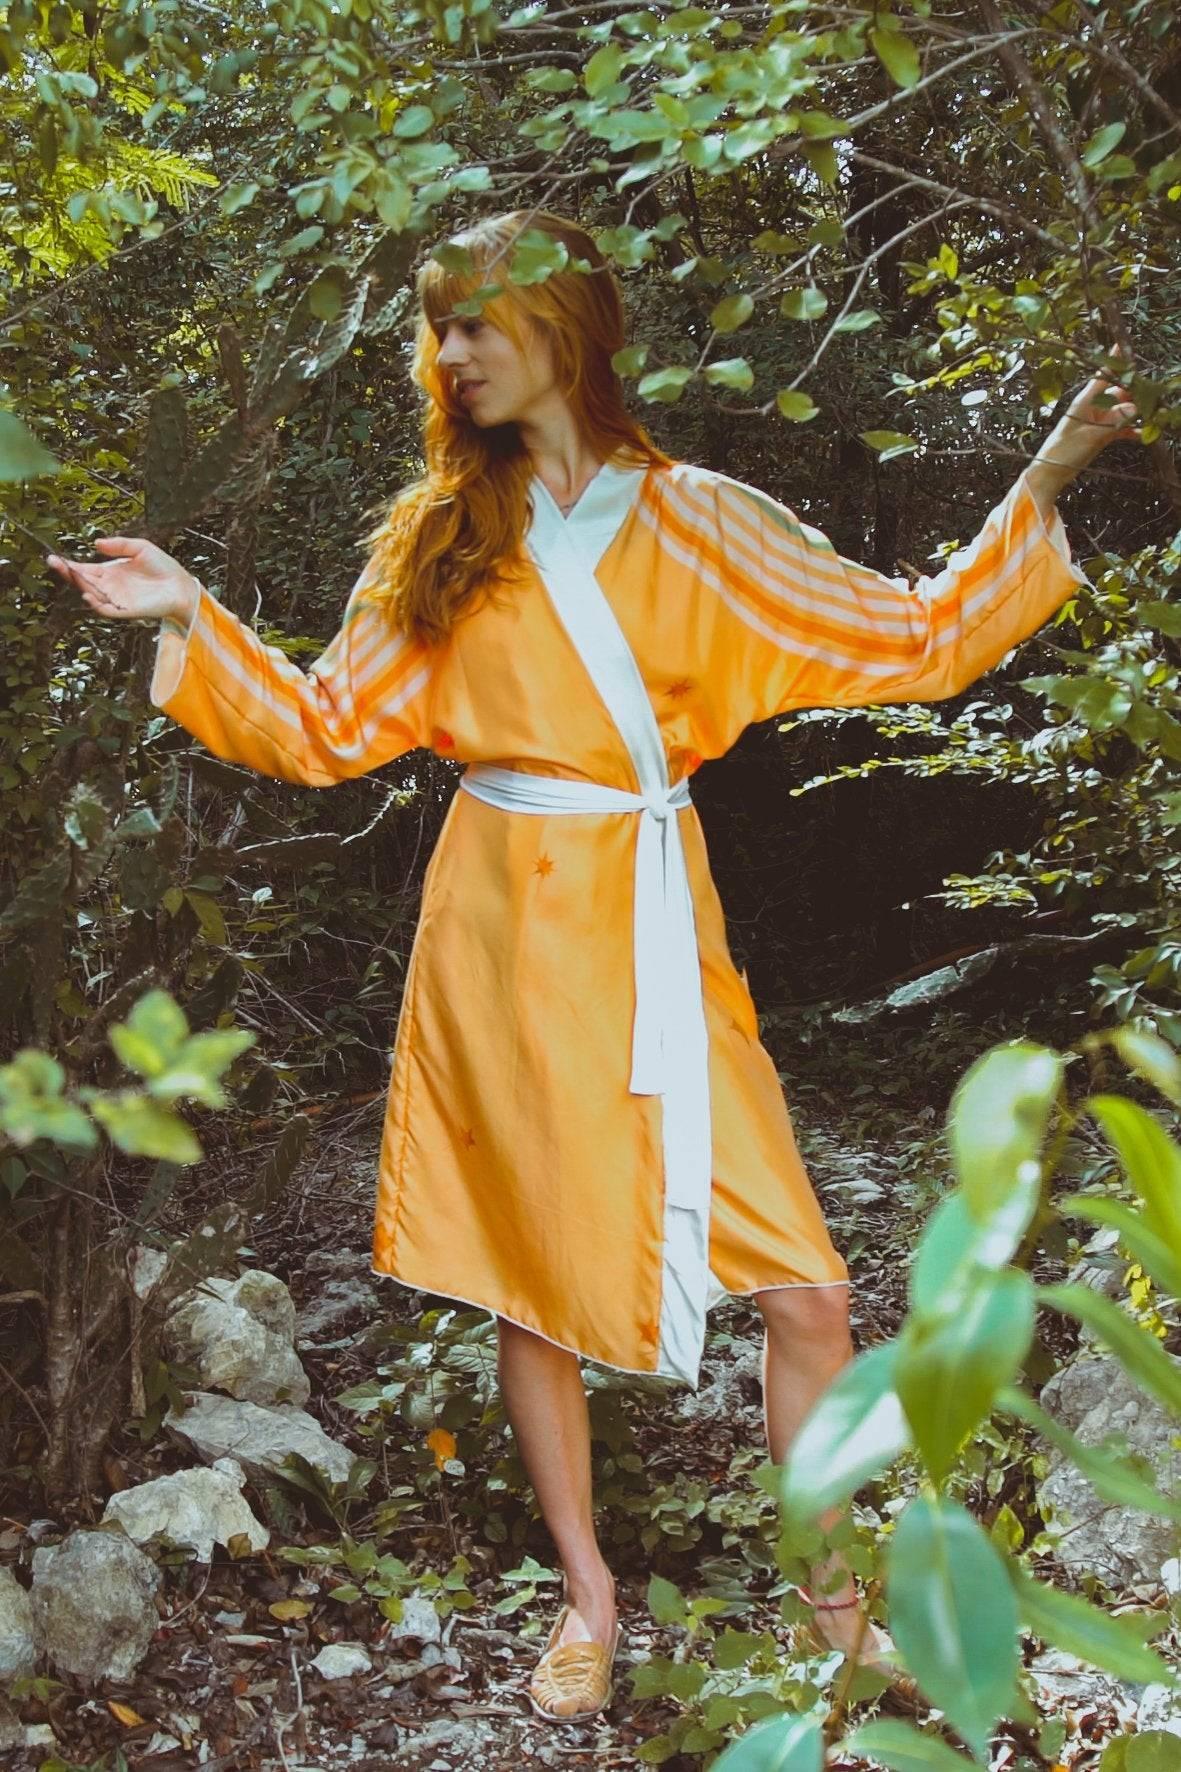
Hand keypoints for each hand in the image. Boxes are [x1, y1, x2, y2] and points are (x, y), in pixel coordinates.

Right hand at [46, 536, 200, 625]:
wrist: (181, 585)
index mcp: (109, 572)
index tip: (54, 557)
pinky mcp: (126, 610)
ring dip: (80, 586)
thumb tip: (97, 544)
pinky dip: (96, 604)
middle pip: (82, 581)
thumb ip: (119, 545)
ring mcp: (117, 599)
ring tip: (72, 574)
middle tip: (55, 563)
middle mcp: (110, 586)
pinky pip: (106, 610)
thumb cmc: (163, 567)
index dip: (69, 565)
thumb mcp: (140, 548)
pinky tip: (89, 594)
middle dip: (68, 573)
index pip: (84, 569)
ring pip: (91, 594)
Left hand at [1026, 343, 1140, 504]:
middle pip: (1119, 392)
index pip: (1103, 375)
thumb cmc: (1063, 451)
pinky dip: (1131, 430)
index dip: (1114, 361)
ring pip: (1123, 410)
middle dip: (1135, 393)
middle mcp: (1093, 407)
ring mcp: (1098, 421)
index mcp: (1085, 401)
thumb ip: (1114, 422)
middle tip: (1152, 396)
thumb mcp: (1091, 436)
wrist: (1050, 473)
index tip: (1124, 345)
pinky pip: (1120, 428)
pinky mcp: (1101, 434)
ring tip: (1152, 415)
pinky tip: (1143, 433)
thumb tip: (1135, 408)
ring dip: (1136, 414)